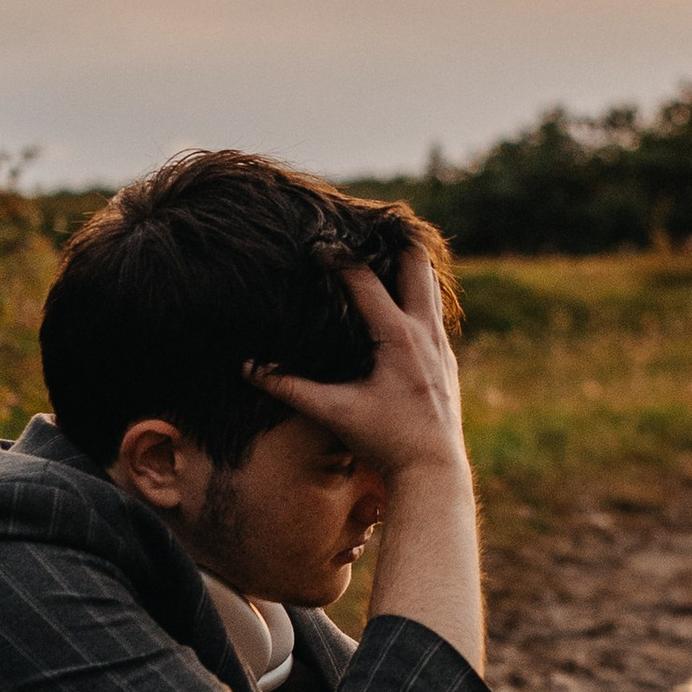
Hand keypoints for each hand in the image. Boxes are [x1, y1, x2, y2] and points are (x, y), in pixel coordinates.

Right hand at [257, 256, 467, 481]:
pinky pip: (432, 310)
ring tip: (383, 243)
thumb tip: (245, 367)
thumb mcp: (334, 412)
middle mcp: (425, 332)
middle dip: (392, 241)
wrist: (432, 470)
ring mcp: (440, 343)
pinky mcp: (445, 357)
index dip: (338, 257)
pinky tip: (398, 292)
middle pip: (416, 264)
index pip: (365, 280)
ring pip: (430, 284)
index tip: (315, 242)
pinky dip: (416, 291)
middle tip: (367, 221)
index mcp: (398, 338)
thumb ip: (289, 388)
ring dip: (408, 263)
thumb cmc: (384, 440)